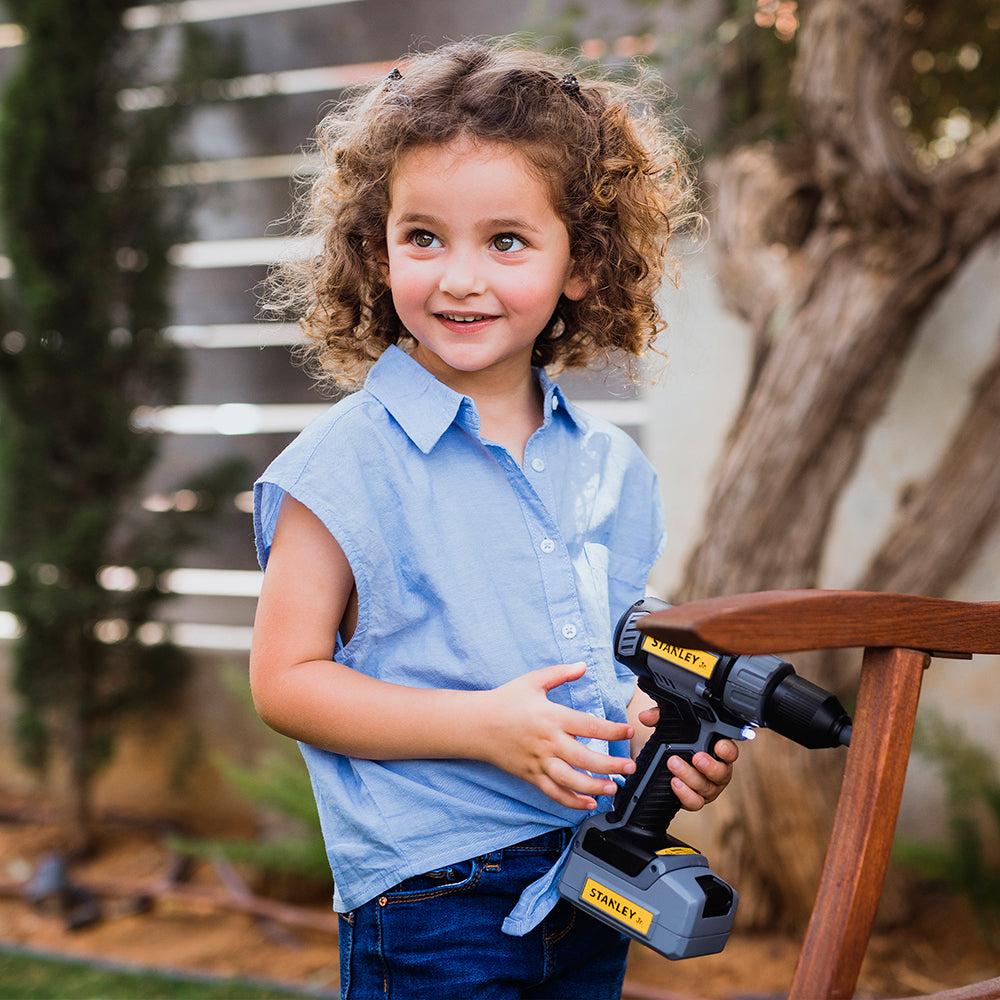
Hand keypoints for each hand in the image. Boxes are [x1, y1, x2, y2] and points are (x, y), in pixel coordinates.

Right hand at [481, 661, 635, 811]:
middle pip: (585, 758)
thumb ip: (560, 673)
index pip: (589, 726)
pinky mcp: (531, 775)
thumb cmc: (505, 701)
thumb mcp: (533, 681)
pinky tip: (588, 803)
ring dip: (594, 787)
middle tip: (630, 767)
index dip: (612, 730)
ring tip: (613, 788)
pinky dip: (572, 801)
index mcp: (552, 717)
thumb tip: (583, 666)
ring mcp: (539, 761)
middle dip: (611, 765)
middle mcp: (548, 742)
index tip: (627, 731)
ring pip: (571, 780)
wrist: (476, 724)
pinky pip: (554, 792)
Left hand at [637, 705, 738, 811]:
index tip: (719, 745)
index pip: (730, 751)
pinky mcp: (696, 799)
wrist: (667, 766)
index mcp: (717, 752)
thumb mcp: (670, 726)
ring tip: (674, 765)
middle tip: (697, 757)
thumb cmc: (678, 744)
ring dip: (691, 777)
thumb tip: (646, 716)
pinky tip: (674, 782)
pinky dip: (685, 794)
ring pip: (707, 788)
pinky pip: (695, 802)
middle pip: (722, 772)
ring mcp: (708, 788)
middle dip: (710, 766)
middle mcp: (717, 771)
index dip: (727, 750)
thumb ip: (660, 717)